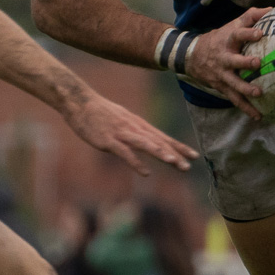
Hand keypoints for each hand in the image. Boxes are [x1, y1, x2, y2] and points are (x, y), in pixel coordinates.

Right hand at [64, 95, 196, 176]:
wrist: (79, 102)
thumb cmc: (100, 112)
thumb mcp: (122, 119)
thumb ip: (135, 130)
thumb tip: (147, 140)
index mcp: (138, 124)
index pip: (163, 137)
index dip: (179, 147)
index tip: (194, 156)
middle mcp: (134, 128)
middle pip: (158, 142)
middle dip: (175, 153)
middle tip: (190, 165)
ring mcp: (121, 133)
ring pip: (145, 144)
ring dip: (160, 153)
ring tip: (174, 162)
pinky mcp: (108, 140)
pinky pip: (125, 152)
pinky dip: (136, 162)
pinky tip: (146, 172)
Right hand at [184, 8, 270, 118]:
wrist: (191, 56)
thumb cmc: (220, 38)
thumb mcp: (232, 25)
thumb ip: (251, 16)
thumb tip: (273, 9)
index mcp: (228, 40)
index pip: (238, 34)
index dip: (248, 33)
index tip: (260, 32)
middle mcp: (224, 57)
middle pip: (234, 60)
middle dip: (245, 63)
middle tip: (258, 63)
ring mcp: (222, 74)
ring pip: (234, 83)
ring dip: (246, 89)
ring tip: (259, 94)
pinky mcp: (222, 86)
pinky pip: (235, 99)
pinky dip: (246, 108)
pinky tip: (259, 115)